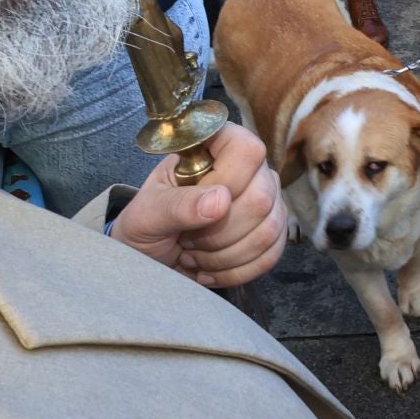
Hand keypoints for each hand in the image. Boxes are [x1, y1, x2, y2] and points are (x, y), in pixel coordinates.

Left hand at [110, 123, 288, 287]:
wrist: (152, 260)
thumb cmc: (146, 226)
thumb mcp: (146, 215)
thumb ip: (176, 205)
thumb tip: (221, 201)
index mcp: (216, 146)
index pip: (246, 151)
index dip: (225, 183)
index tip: (190, 208)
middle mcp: (251, 168)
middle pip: (261, 198)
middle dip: (217, 233)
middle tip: (185, 239)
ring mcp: (267, 200)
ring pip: (268, 231)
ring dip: (224, 256)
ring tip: (195, 254)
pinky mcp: (272, 232)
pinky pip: (272, 254)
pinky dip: (237, 271)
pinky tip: (210, 270)